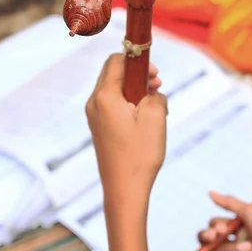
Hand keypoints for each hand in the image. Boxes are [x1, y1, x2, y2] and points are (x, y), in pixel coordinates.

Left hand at [86, 54, 166, 203]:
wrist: (124, 190)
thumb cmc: (140, 154)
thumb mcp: (156, 117)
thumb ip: (155, 93)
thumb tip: (151, 90)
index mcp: (105, 96)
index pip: (116, 60)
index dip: (137, 60)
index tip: (155, 73)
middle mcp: (94, 102)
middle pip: (113, 72)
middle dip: (138, 74)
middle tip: (157, 85)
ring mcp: (94, 115)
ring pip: (115, 87)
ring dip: (136, 88)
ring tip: (155, 103)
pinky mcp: (99, 126)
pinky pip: (113, 102)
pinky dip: (129, 101)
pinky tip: (145, 117)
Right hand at [198, 192, 251, 250]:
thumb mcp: (250, 212)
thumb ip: (228, 203)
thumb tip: (210, 192)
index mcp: (235, 231)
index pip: (213, 228)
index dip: (213, 227)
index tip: (222, 226)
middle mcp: (232, 246)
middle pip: (206, 243)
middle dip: (206, 237)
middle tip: (214, 235)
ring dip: (230, 248)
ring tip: (249, 246)